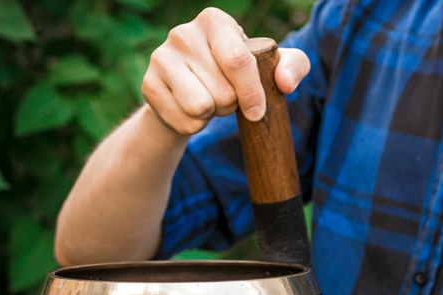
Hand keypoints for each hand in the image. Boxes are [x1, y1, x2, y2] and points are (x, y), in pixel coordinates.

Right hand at [142, 8, 310, 135]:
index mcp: (215, 21)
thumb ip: (293, 67)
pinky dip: (194, 125)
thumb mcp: (270, 68)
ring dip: (212, 115)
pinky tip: (191, 110)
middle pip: (222, 91)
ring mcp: (161, 58)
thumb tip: (284, 82)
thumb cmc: (237, 77)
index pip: (237, 61)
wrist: (193, 94)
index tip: (258, 113)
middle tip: (226, 96)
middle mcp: (183, 33)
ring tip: (210, 101)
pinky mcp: (148, 85)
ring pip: (201, 107)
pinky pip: (185, 122)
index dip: (252, 93)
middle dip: (231, 105)